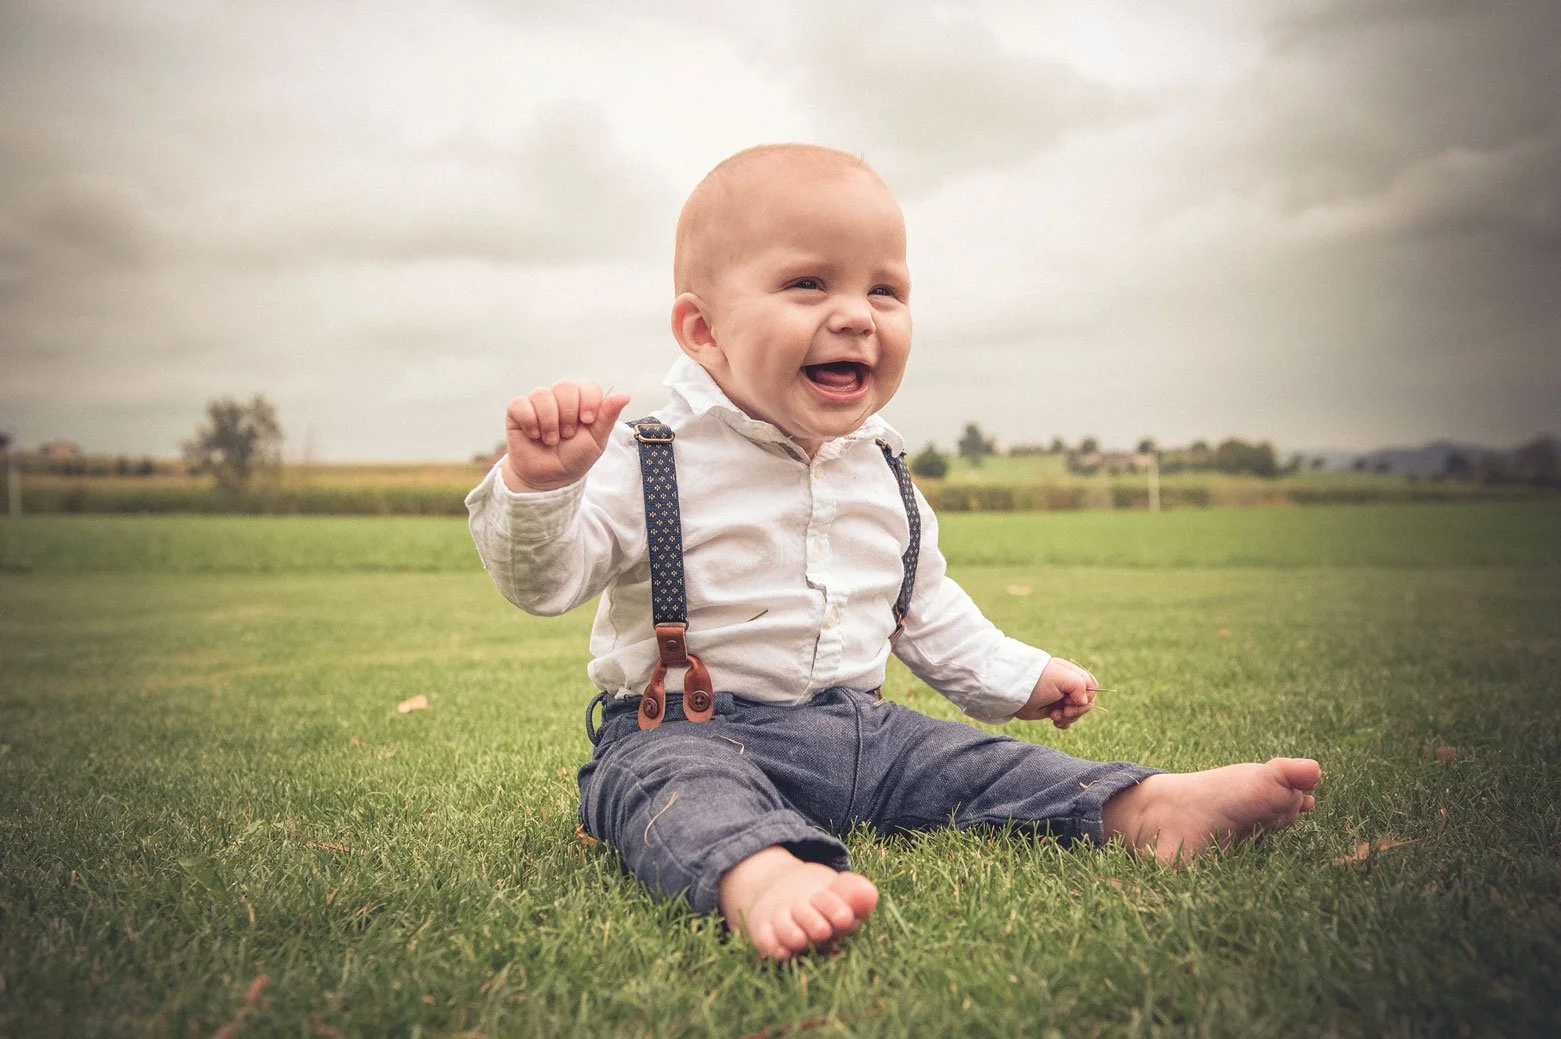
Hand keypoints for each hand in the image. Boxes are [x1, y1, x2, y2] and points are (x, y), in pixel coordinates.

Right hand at [502, 380, 630, 492]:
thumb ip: (608, 417)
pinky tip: (534, 435)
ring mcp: (538, 403)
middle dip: (568, 415)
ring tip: (551, 440)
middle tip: (567, 435)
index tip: (586, 421)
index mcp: (582, 401)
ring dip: (549, 422)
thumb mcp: (596, 441)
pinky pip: (521, 404)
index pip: (587, 386)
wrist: (548, 478)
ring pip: (542, 394)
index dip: (588, 401)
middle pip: (564, 386)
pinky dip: (530, 422)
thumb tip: (625, 395)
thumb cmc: (574, 458)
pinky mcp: (518, 411)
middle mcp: (560, 398)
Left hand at [1013, 657, 1097, 727]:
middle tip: (1063, 710)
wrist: (1013, 691)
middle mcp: (1068, 687)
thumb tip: (1085, 700)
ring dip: (1069, 717)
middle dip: (1076, 710)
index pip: (1092, 688)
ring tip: (1054, 715)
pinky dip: (1064, 723)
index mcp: (1072, 675)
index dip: (1086, 697)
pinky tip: (1055, 723)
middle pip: (1086, 703)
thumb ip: (1080, 684)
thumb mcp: (1061, 677)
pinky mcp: (1052, 710)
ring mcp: (1061, 699)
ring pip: (1077, 713)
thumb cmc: (1037, 681)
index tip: (1071, 700)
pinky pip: (1067, 720)